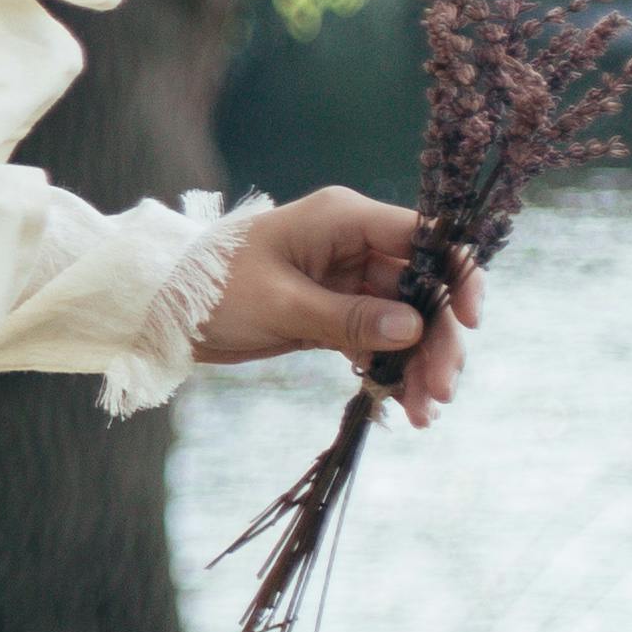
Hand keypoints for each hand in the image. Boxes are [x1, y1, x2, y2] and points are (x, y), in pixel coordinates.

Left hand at [197, 187, 478, 424]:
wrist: (160, 310)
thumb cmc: (210, 288)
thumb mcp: (279, 303)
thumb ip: (347, 317)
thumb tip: (413, 329)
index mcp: (344, 219)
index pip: (426, 237)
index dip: (458, 276)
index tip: (471, 323)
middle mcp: (355, 245)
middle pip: (425, 288)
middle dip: (439, 339)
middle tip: (441, 390)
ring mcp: (349, 281)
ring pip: (407, 322)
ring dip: (420, 364)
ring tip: (426, 411)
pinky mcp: (337, 315)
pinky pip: (380, 342)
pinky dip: (393, 371)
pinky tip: (403, 407)